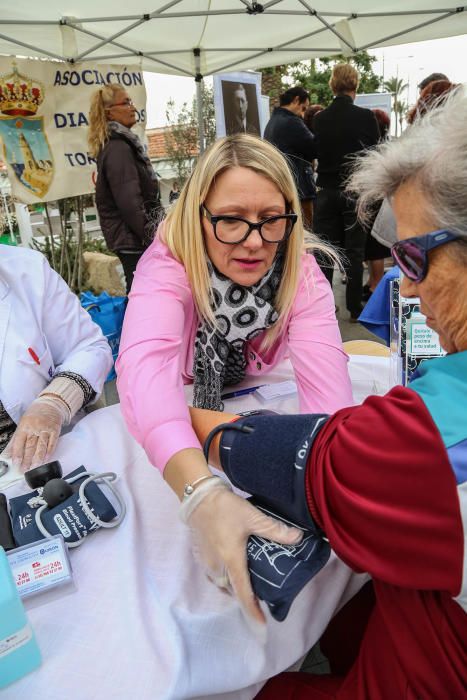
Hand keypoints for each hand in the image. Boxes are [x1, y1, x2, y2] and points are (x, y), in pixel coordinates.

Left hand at [5, 395, 68, 470]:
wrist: (49, 405)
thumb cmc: (34, 416)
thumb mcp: (22, 425)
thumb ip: (14, 441)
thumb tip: (6, 455)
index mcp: (24, 426)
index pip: (19, 442)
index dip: (17, 454)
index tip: (16, 464)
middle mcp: (35, 427)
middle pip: (30, 446)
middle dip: (27, 459)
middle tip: (25, 469)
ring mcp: (46, 429)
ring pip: (41, 446)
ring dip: (38, 458)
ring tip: (34, 467)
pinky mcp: (55, 430)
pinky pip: (52, 443)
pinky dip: (49, 452)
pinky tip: (46, 459)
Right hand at [181, 479, 302, 623]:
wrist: (198, 497)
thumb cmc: (225, 508)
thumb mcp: (253, 517)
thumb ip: (275, 530)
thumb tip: (298, 538)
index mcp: (231, 561)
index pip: (243, 593)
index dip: (253, 610)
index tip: (262, 624)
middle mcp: (217, 567)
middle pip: (232, 590)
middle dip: (245, 596)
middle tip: (260, 593)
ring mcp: (206, 562)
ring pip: (221, 584)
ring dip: (233, 586)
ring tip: (247, 581)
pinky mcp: (200, 556)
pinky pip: (213, 575)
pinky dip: (223, 577)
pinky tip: (230, 566)